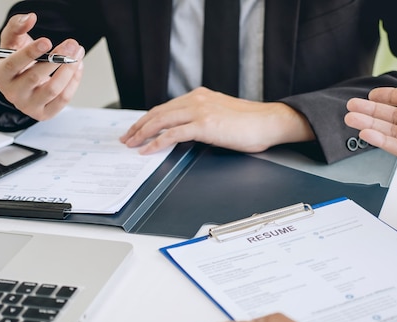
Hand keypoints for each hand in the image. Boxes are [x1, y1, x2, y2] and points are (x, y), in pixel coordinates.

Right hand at [0, 13, 85, 121]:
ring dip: (69, 70)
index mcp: (0, 75)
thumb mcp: (11, 42)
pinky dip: (74, 81)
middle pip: (36, 77)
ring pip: (53, 89)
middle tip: (72, 44)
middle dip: (57, 59)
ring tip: (78, 53)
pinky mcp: (44, 114)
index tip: (47, 40)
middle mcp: (12, 94)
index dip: (31, 52)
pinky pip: (63, 99)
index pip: (14, 64)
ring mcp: (28, 106)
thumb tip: (30, 18)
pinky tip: (77, 67)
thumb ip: (16, 26)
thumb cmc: (16, 61)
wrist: (21, 83)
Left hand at [120, 87, 314, 153]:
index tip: (137, 129)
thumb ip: (204, 120)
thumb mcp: (222, 116)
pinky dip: (156, 143)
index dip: (148, 119)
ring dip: (142, 134)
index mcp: (200, 96)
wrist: (270, 122)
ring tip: (131, 144)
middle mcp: (196, 99)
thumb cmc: (252, 123)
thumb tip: (188, 133)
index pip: (166, 107)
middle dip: (139, 126)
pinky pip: (172, 134)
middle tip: (126, 138)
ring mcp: (199, 111)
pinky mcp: (204, 125)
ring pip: (161, 121)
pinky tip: (147, 150)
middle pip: (158, 112)